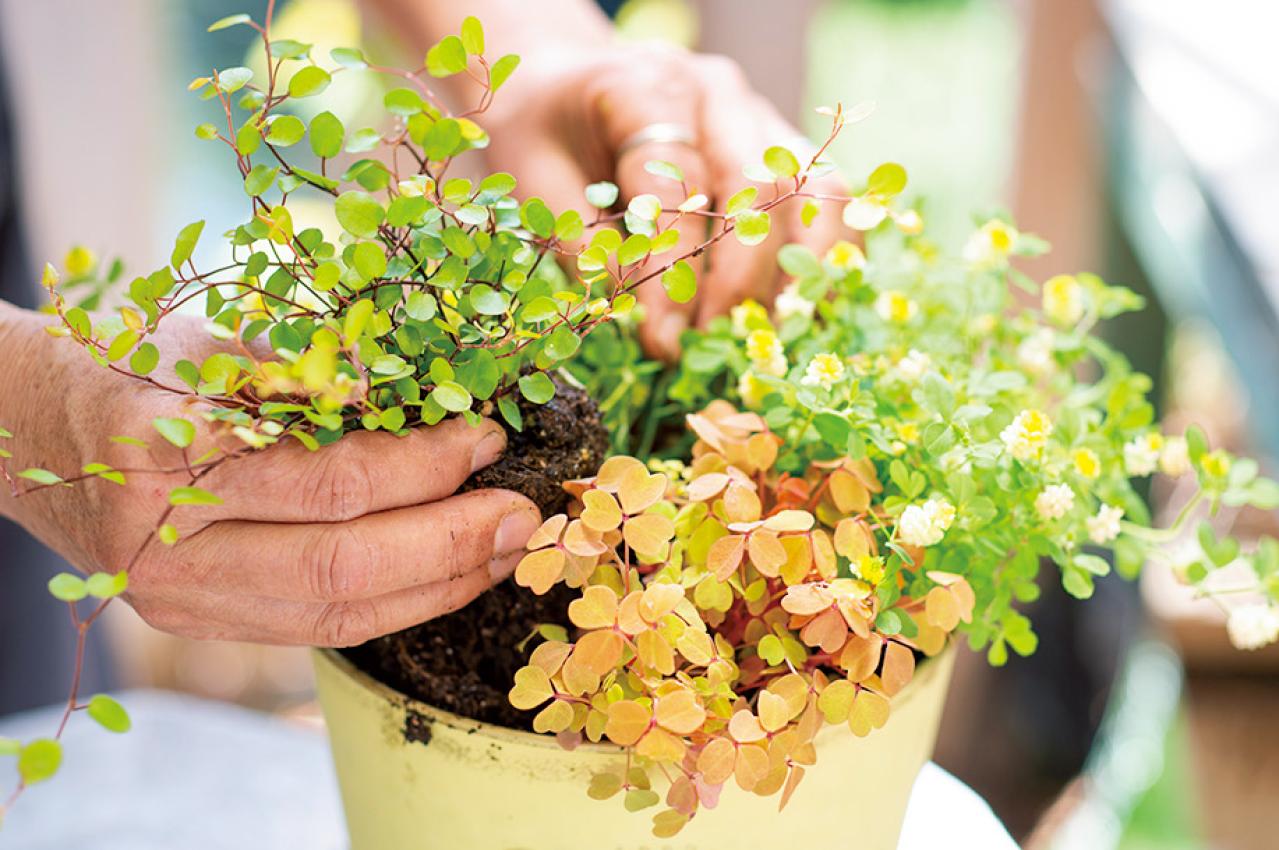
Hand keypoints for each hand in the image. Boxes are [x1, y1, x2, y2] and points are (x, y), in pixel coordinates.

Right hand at [0, 307, 539, 645]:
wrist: (24, 429)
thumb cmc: (128, 364)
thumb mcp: (211, 345)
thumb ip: (309, 380)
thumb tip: (432, 401)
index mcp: (165, 450)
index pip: (330, 479)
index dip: (426, 465)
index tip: (488, 437)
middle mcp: (165, 538)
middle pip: (341, 562)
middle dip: (451, 541)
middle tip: (522, 513)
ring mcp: (175, 593)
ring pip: (334, 610)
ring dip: (438, 585)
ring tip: (504, 551)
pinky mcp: (195, 618)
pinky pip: (314, 624)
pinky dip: (393, 605)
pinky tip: (448, 577)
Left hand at [483, 43, 849, 360]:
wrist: (569, 88)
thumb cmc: (547, 136)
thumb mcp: (535, 182)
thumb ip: (586, 244)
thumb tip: (643, 318)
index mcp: (648, 86)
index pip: (677, 185)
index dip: (673, 270)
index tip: (661, 339)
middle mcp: (717, 93)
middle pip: (758, 187)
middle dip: (738, 280)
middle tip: (709, 347)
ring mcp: (761, 115)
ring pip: (813, 192)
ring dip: (794, 274)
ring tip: (760, 338)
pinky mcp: (785, 146)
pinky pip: (829, 201)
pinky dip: (823, 260)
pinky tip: (795, 314)